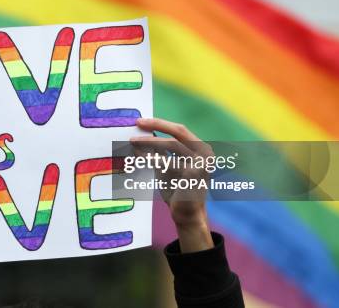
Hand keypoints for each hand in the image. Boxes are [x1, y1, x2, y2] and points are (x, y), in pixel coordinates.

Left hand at [131, 118, 213, 252]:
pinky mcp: (194, 172)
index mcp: (201, 149)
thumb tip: (143, 135)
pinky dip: (151, 157)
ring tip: (133, 142)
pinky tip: (138, 156)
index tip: (142, 121)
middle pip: (178, 131)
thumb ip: (160, 151)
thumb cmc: (176, 190)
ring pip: (171, 144)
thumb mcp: (167, 166)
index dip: (160, 123)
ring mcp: (202, 162)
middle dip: (156, 125)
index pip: (180, 130)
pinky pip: (167, 161)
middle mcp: (205, 153)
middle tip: (138, 123)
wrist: (186, 215)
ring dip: (150, 141)